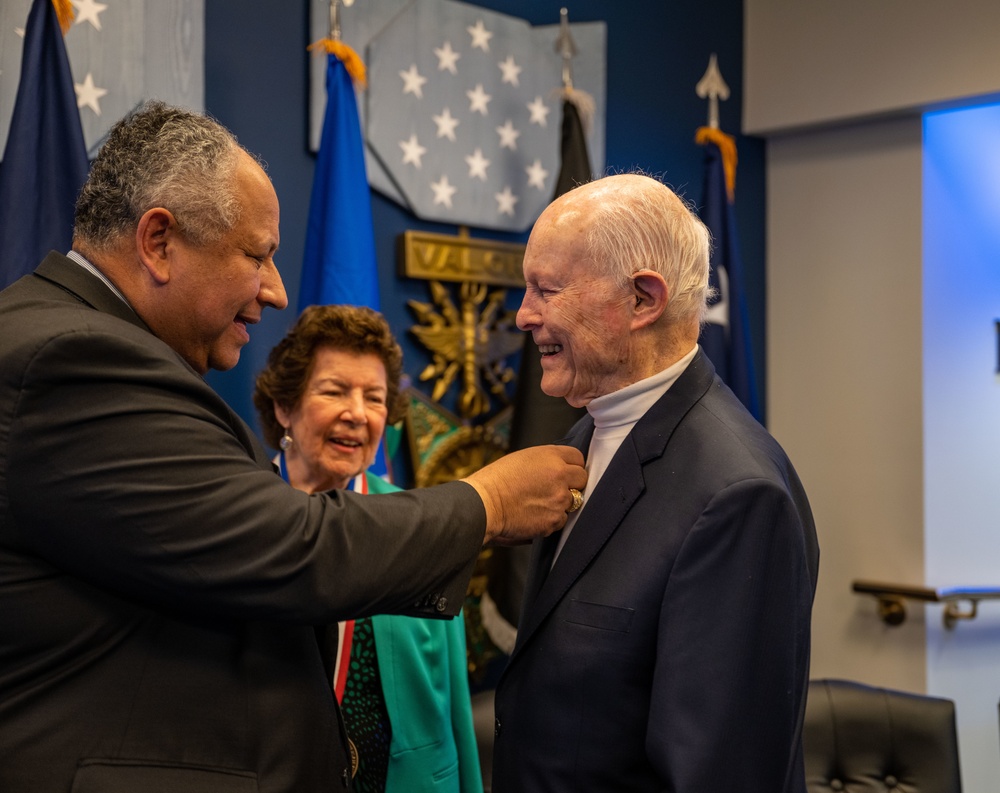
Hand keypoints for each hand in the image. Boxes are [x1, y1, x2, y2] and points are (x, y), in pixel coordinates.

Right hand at [463, 445, 586, 545]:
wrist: (483, 504)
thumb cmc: (496, 481)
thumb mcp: (523, 459)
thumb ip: (547, 463)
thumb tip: (562, 471)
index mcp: (550, 456)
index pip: (578, 458)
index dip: (571, 466)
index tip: (566, 473)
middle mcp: (559, 475)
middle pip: (582, 479)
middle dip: (572, 484)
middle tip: (555, 490)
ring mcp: (559, 498)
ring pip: (573, 502)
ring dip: (561, 504)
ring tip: (538, 504)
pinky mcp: (554, 519)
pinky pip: (562, 520)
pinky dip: (551, 520)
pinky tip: (534, 516)